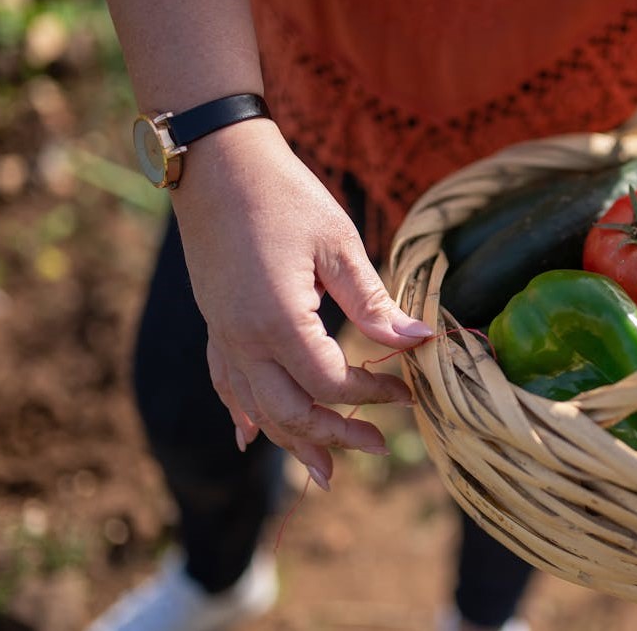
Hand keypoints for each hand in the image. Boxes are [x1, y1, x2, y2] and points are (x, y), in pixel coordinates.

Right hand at [170, 117, 432, 490]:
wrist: (216, 164)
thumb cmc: (284, 195)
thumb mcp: (339, 244)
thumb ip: (375, 302)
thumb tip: (420, 343)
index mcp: (279, 320)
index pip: (331, 383)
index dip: (373, 394)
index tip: (407, 392)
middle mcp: (244, 339)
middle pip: (290, 412)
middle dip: (335, 436)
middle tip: (377, 448)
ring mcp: (223, 335)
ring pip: (256, 409)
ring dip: (292, 442)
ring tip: (325, 471)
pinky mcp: (216, 324)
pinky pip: (225, 383)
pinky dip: (241, 414)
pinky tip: (250, 438)